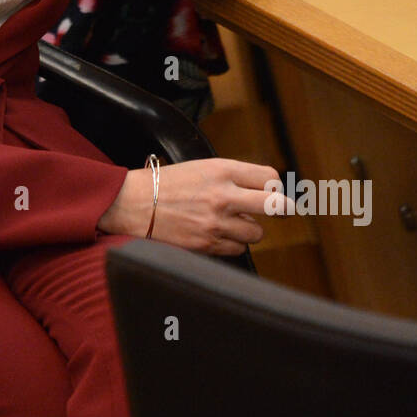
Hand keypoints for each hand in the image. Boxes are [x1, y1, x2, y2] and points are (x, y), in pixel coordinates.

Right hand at [96, 158, 293, 255]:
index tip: (271, 191)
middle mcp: (223, 196)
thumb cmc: (168, 184)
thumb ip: (233, 177)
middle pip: (275, 205)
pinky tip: (214, 233)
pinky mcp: (207, 245)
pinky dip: (230, 243)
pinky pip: (236, 249)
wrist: (133, 203)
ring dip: (248, 229)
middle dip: (282, 208)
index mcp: (222, 171)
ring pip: (256, 233)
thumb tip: (268, 193)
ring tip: (228, 221)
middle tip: (283, 210)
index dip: (274, 186)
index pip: (270, 179)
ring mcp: (216, 223)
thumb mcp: (202, 168)